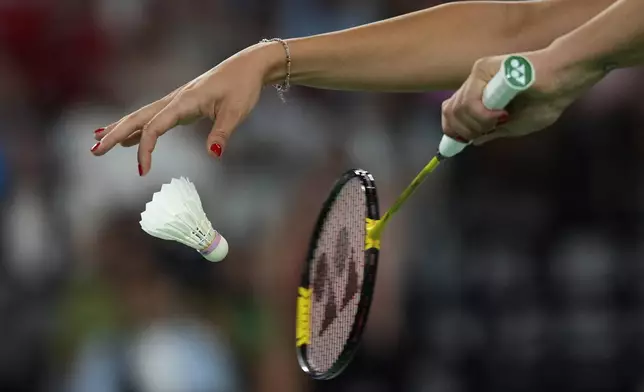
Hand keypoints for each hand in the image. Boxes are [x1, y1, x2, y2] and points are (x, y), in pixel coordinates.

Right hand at [90, 42, 283, 175]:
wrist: (246, 67)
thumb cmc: (242, 87)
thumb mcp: (236, 111)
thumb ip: (223, 132)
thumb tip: (214, 154)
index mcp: (184, 102)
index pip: (155, 127)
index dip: (144, 149)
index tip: (142, 171)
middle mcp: (174, 100)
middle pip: (138, 118)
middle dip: (114, 134)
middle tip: (94, 152)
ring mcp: (175, 101)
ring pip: (141, 116)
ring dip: (120, 128)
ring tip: (97, 142)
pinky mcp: (180, 104)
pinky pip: (152, 117)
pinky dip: (136, 126)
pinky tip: (126, 135)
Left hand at [441, 48, 605, 144]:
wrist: (564, 80)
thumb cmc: (546, 101)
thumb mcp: (515, 125)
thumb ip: (492, 132)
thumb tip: (472, 140)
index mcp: (481, 95)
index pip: (451, 113)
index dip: (453, 130)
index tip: (464, 141)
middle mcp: (475, 84)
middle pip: (451, 113)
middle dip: (465, 131)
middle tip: (489, 129)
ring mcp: (478, 76)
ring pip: (458, 109)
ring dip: (476, 124)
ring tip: (499, 120)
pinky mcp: (483, 69)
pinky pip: (470, 101)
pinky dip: (481, 115)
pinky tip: (499, 114)